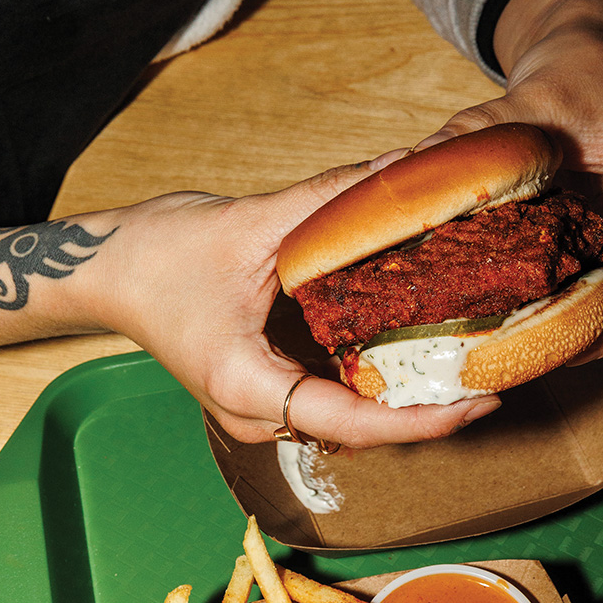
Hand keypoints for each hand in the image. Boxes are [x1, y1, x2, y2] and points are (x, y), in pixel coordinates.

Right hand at [101, 164, 499, 446]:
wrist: (107, 274)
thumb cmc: (157, 258)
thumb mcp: (247, 225)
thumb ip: (326, 201)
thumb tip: (399, 171)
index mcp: (249, 386)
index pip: (355, 422)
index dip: (425, 419)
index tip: (482, 399)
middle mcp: (256, 415)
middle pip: (360, 431)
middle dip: (429, 411)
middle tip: (496, 374)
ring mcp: (258, 412)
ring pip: (349, 422)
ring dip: (406, 401)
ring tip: (470, 367)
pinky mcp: (264, 395)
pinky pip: (331, 401)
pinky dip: (377, 384)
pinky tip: (416, 353)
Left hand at [417, 0, 602, 360]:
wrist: (580, 53)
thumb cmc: (575, 71)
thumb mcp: (524, 102)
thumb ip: (470, 138)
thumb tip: (400, 171)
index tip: (572, 351)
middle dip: (586, 341)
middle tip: (525, 365)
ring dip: (572, 332)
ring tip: (514, 357)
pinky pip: (597, 287)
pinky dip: (561, 309)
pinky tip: (515, 325)